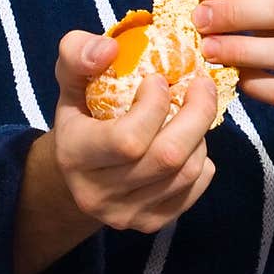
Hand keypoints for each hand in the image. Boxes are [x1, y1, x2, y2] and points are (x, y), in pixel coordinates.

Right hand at [50, 29, 218, 232]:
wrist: (78, 167)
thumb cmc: (81, 111)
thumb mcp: (71, 77)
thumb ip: (78, 54)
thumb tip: (108, 50)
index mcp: (75, 155)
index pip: (128, 140)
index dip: (155, 106)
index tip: (159, 79)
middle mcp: (98, 194)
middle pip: (167, 157)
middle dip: (196, 114)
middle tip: (201, 85)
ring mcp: (126, 214)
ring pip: (186, 172)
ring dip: (200, 134)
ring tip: (192, 111)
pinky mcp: (151, 222)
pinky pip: (194, 189)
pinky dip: (202, 160)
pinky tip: (189, 141)